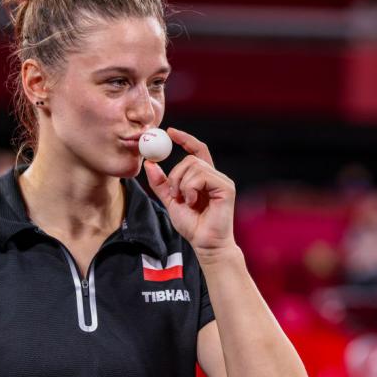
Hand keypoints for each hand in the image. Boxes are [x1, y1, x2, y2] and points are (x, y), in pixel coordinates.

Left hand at [143, 127, 237, 260]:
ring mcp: (223, 181)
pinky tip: (193, 202)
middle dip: (176, 175)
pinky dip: (190, 188)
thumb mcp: (170, 201)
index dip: (185, 139)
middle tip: (173, 193)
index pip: (197, 150)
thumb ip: (161, 184)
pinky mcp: (226, 188)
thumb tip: (149, 164)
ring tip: (185, 201)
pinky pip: (201, 176)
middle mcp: (215, 176)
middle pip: (191, 159)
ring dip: (182, 184)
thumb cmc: (192, 225)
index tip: (170, 132)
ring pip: (194, 167)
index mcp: (204, 177)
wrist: (204, 244)